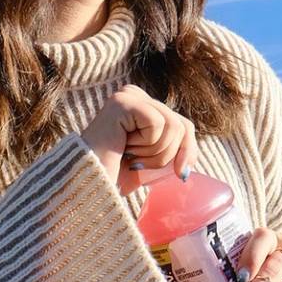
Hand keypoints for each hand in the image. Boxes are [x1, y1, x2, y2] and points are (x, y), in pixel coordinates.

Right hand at [81, 84, 196, 194]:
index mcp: (143, 106)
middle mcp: (136, 95)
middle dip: (166, 156)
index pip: (184, 124)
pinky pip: (157, 124)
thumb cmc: (115, 176)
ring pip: (173, 126)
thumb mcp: (153, 161)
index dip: (189, 150)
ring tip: (129, 155)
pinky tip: (124, 146)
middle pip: (182, 125)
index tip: (180, 174)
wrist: (89, 186)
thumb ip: (174, 150)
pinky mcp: (123, 101)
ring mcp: (129, 95)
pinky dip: (146, 144)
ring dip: (153, 153)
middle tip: (136, 162)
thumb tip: (192, 161)